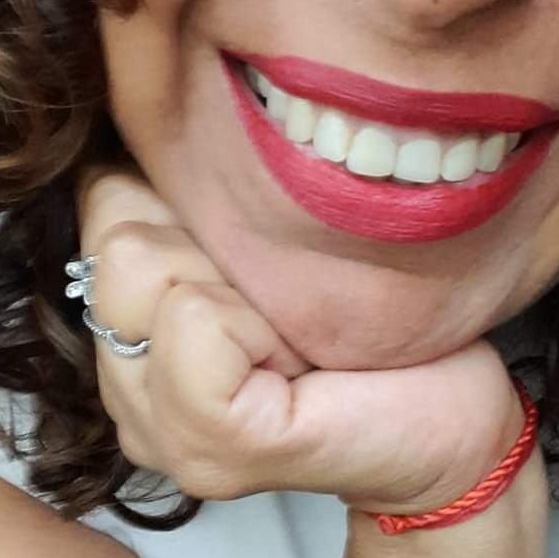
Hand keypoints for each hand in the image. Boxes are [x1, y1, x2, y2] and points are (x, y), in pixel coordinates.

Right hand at [76, 167, 526, 513]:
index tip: (258, 260)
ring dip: (242, 285)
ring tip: (294, 335)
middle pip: (119, 236)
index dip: (188, 205)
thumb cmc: (373, 327)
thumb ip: (192, 201)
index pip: (101, 199)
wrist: (457, 420)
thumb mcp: (264, 242)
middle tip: (284, 305)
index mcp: (132, 330)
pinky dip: (259, 325)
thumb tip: (156, 112)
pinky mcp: (210, 445)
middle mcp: (124, 388)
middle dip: (216, 245)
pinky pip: (193, 317)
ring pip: (145, 268)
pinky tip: (299, 366)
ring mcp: (157, 429)